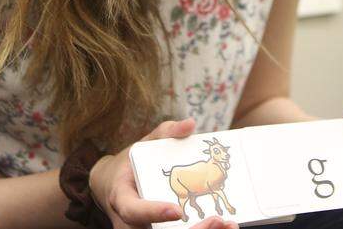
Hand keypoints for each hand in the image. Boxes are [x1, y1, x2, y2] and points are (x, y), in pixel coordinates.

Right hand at [89, 118, 238, 228]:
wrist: (114, 187)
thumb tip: (189, 124)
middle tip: (217, 221)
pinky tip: (224, 227)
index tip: (176, 211)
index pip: (133, 211)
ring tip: (228, 226)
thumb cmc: (129, 165)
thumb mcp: (141, 146)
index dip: (153, 212)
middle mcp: (130, 223)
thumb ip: (164, 134)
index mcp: (122, 199)